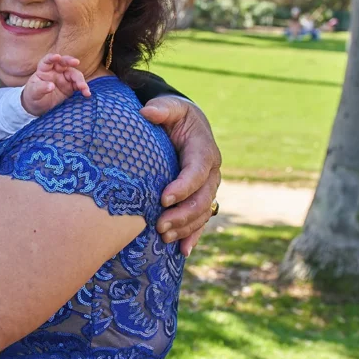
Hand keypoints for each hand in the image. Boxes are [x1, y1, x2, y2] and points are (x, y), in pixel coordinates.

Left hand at [22, 53, 91, 115]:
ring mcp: (64, 78)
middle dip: (70, 61)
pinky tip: (87, 93)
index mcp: (44, 69)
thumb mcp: (33, 93)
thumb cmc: (33, 96)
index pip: (48, 60)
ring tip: (83, 88)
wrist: (38, 107)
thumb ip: (40, 88)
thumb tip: (51, 86)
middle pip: (64, 63)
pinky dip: (83, 88)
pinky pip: (79, 85)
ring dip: (80, 80)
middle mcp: (56, 71)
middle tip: (76, 62)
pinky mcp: (71, 87)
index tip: (57, 57)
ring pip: (74, 74)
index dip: (52, 57)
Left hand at [141, 96, 222, 256]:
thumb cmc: (175, 115)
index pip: (197, 171)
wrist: (186, 125)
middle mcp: (211, 172)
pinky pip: (201, 220)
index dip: (183, 186)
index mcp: (204, 151)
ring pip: (202, 213)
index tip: (163, 198)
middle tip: (159, 225)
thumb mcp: (171, 107)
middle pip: (202, 198)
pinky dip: (193, 236)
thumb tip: (147, 112)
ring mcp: (208, 188)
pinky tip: (182, 251)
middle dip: (182, 214)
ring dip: (185, 228)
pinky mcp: (200, 198)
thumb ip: (162, 109)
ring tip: (163, 238)